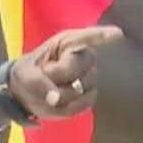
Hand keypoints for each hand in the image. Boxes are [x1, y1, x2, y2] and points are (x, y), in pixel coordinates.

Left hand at [5, 25, 124, 120]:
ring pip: (82, 88)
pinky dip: (67, 107)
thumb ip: (38, 84)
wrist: (27, 93)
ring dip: (61, 94)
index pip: (86, 37)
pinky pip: (83, 104)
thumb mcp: (24, 76)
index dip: (102, 36)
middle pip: (80, 66)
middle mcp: (82, 56)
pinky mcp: (89, 94)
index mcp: (65, 43)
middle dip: (60, 75)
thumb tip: (55, 99)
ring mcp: (88, 75)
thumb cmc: (27, 75)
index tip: (118, 34)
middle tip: (44, 76)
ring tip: (49, 91)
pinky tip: (57, 103)